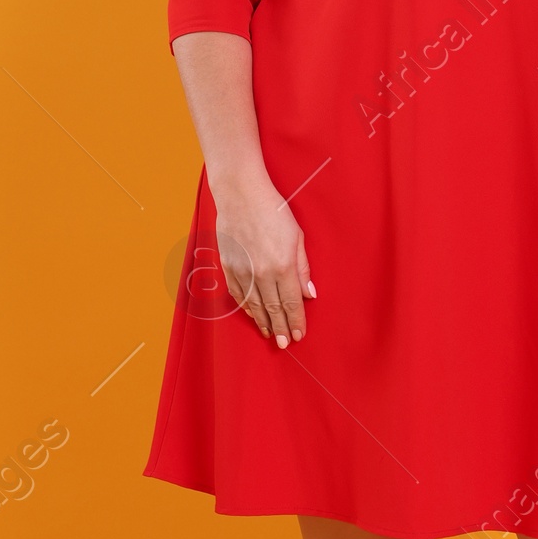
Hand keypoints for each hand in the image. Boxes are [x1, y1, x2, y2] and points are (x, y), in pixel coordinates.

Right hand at [213, 175, 314, 348]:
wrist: (240, 194)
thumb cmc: (273, 210)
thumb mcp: (297, 237)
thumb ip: (302, 268)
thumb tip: (309, 294)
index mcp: (282, 266)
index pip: (291, 303)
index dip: (295, 321)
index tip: (298, 335)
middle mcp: (261, 274)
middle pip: (273, 309)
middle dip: (280, 329)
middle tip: (284, 344)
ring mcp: (242, 271)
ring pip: (254, 305)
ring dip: (262, 322)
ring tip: (269, 334)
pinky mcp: (228, 265)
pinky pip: (237, 294)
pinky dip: (245, 307)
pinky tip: (252, 315)